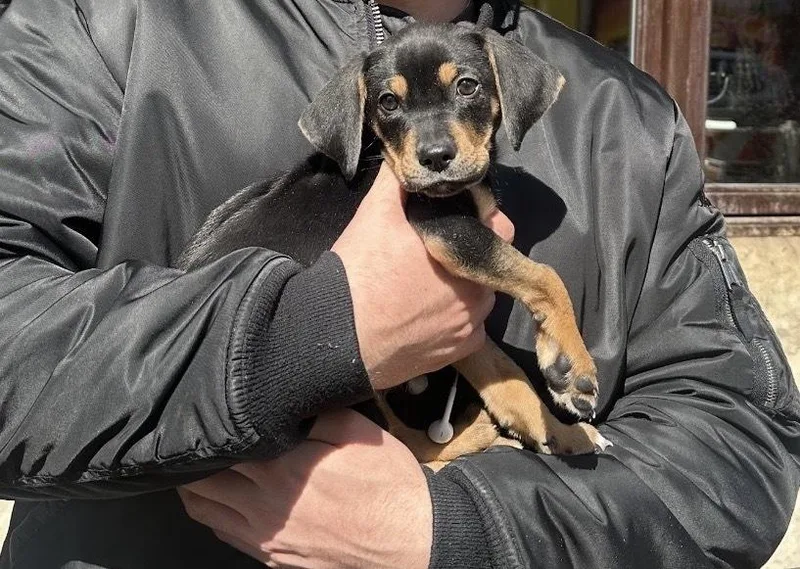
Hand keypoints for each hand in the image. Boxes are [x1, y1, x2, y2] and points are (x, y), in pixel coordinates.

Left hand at [179, 409, 431, 568]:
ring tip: (199, 468)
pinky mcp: (275, 559)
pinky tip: (226, 500)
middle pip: (201, 484)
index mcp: (281, 471)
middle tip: (194, 439)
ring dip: (196, 489)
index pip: (220, 447)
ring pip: (206, 513)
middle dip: (192, 460)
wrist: (413, 540)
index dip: (206, 428)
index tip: (202, 412)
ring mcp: (267, 539)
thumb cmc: (389, 487)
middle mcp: (264, 508)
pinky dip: (216, 515)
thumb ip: (315, 412)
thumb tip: (287, 399)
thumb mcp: (357, 431)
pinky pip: (227, 535)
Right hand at [332, 163, 514, 389]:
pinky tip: (428, 316)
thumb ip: (396, 183)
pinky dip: (455, 323)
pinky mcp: (459, 352)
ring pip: (480, 299)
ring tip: (429, 286)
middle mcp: (479, 290)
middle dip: (468, 258)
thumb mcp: (375, 215)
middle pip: (487, 266)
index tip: (461, 220)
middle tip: (435, 255)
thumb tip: (405, 163)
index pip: (499, 229)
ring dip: (464, 290)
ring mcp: (471, 324)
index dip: (482, 221)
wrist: (339, 337)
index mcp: (466, 251)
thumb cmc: (361, 272)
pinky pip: (469, 331)